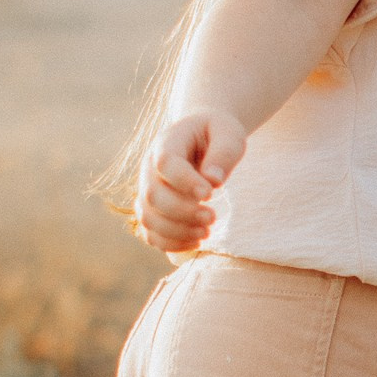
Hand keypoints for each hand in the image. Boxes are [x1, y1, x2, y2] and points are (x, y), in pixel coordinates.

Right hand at [134, 107, 248, 253]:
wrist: (201, 136)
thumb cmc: (217, 134)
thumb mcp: (229, 134)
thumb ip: (223, 153)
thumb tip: (213, 180)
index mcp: (167, 142)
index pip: (166, 163)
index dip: (185, 182)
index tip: (210, 194)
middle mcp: (150, 167)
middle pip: (153, 195)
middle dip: (183, 212)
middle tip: (213, 217)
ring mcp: (147, 188)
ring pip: (148, 217)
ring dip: (176, 231)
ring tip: (206, 231)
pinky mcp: (152, 208)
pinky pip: (150, 232)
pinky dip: (169, 243)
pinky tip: (196, 242)